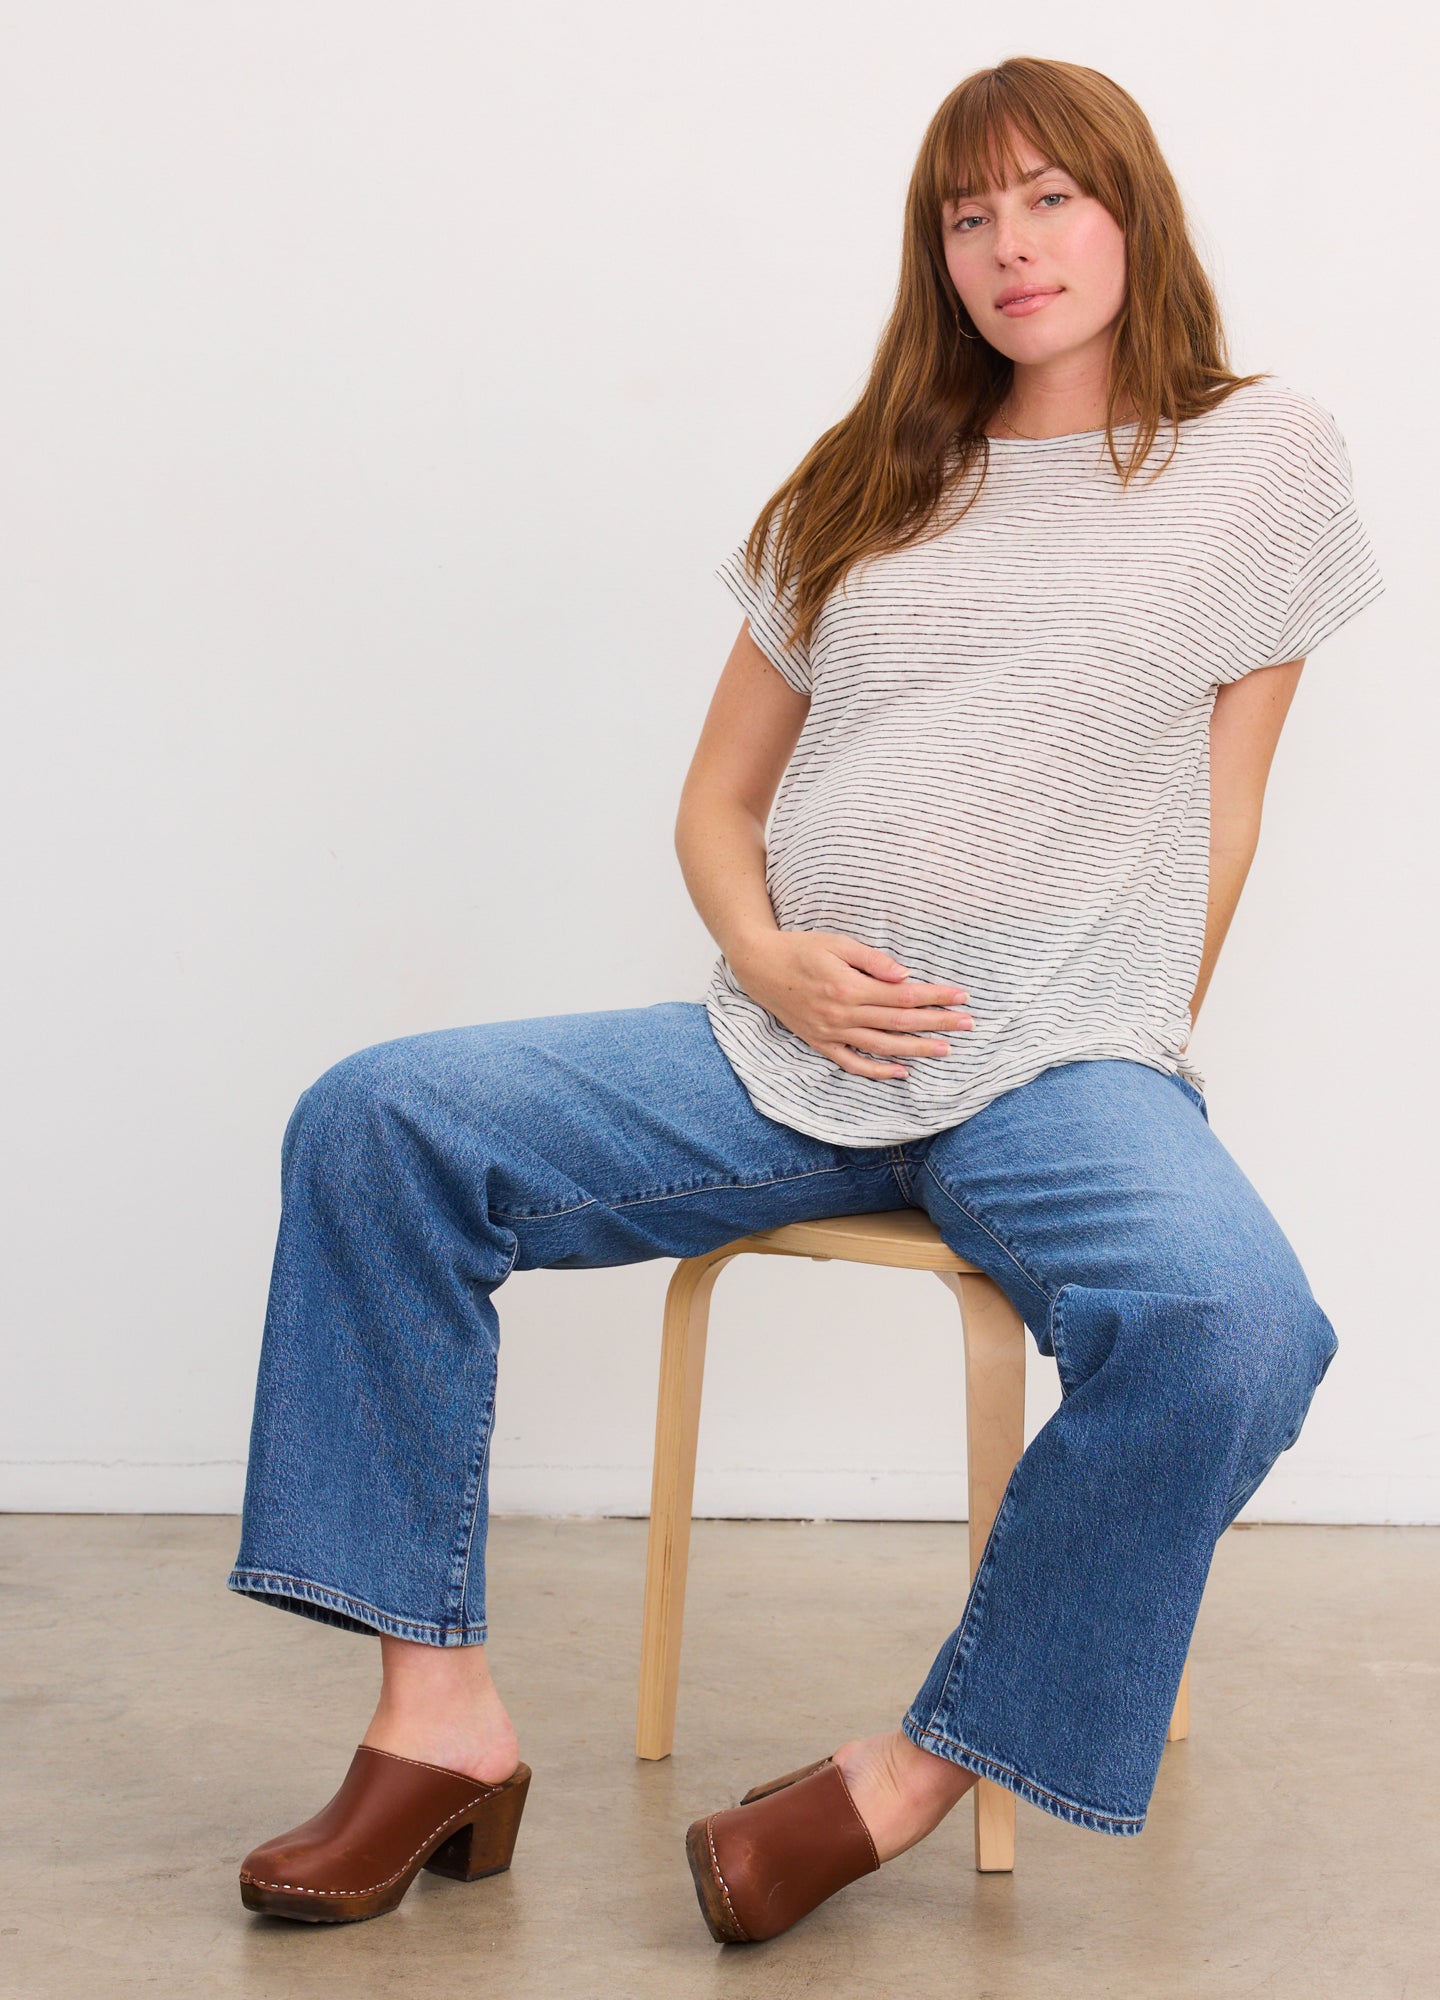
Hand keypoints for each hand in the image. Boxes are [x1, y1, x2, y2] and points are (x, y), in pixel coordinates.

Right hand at [729, 930, 972, 1079]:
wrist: (759, 966)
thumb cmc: (800, 948)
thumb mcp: (837, 943)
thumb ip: (872, 960)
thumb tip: (905, 976)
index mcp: (849, 987)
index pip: (903, 996)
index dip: (935, 996)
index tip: (961, 996)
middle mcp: (842, 1014)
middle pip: (899, 1023)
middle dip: (937, 1024)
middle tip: (967, 1025)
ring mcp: (831, 1032)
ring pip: (882, 1047)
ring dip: (916, 1049)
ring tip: (945, 1050)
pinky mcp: (820, 1042)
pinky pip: (852, 1063)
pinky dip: (877, 1071)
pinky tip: (901, 1072)